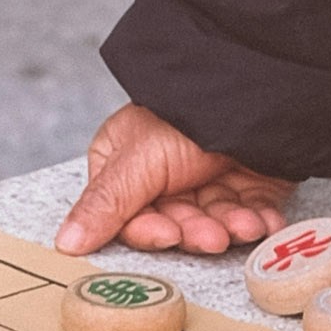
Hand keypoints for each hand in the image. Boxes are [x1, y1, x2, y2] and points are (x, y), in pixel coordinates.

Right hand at [57, 109, 298, 259]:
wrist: (253, 86)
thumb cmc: (185, 113)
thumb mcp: (137, 159)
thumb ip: (105, 205)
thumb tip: (64, 244)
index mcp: (125, 165)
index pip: (130, 217)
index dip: (151, 231)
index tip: (169, 234)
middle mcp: (165, 177)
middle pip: (176, 224)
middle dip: (198, 231)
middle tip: (214, 234)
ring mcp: (208, 179)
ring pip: (215, 223)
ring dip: (231, 227)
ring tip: (246, 223)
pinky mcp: (248, 185)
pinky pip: (250, 214)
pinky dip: (259, 221)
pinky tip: (266, 221)